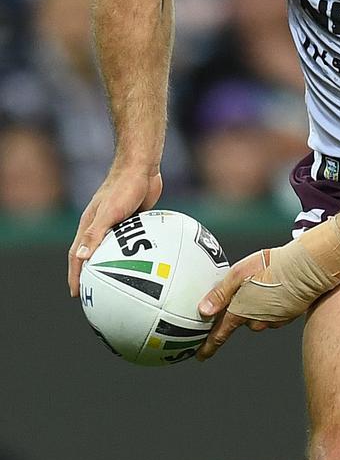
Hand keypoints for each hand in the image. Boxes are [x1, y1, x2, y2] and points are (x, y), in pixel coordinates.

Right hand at [68, 167, 161, 296]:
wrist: (142, 166)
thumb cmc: (124, 186)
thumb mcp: (110, 212)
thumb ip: (95, 234)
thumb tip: (80, 258)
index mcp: (89, 224)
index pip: (76, 255)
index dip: (75, 275)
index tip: (76, 294)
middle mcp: (100, 224)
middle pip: (92, 254)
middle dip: (91, 274)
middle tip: (95, 294)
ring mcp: (117, 221)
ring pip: (112, 248)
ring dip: (112, 265)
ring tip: (119, 283)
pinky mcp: (133, 217)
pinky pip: (132, 240)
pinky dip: (133, 252)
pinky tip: (145, 263)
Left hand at [195, 250, 293, 361]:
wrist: (306, 269)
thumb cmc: (274, 267)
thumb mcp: (239, 273)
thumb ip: (220, 293)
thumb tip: (205, 310)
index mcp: (240, 310)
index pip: (220, 333)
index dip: (209, 345)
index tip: (202, 354)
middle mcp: (256, 319)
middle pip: (241, 320)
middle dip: (241, 310)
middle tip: (247, 291)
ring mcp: (273, 319)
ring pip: (259, 316)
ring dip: (258, 304)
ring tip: (265, 282)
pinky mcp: (288, 316)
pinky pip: (274, 313)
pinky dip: (273, 303)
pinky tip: (278, 287)